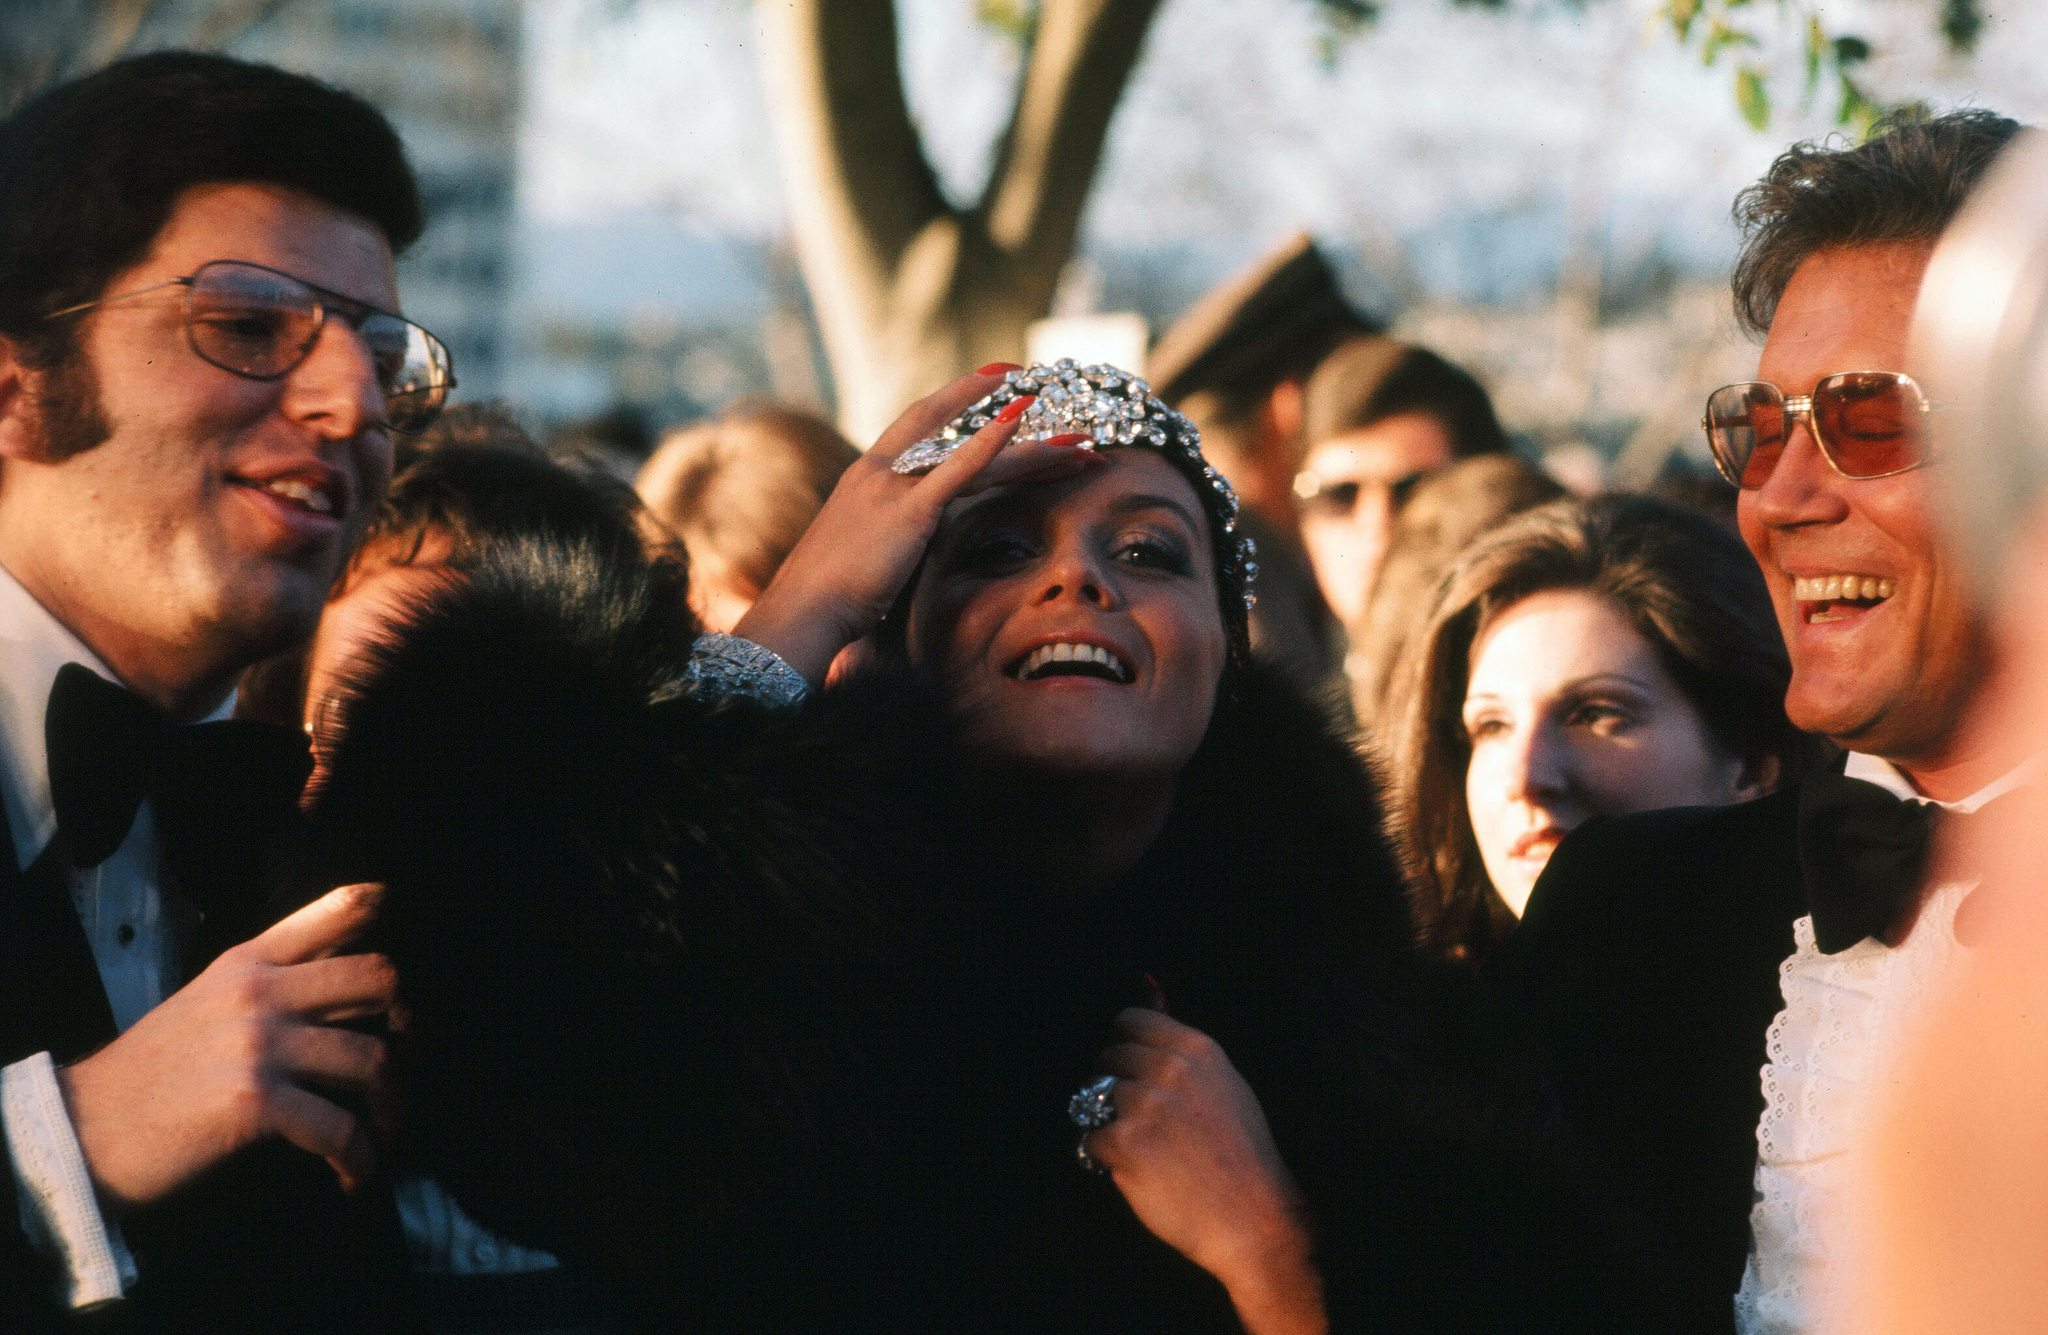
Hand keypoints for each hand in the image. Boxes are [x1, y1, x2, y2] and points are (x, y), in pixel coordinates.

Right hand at [57, 883, 399, 1207]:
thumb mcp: (208, 1001)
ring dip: (394, 1107)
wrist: (83, 1129)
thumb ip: (270, 985)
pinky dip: (359, 1158)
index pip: (344, 907)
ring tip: (383, 1135)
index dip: (393, 916)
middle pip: (381, 978)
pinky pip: (340, 1128)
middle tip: (408, 1065)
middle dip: (412, 1027)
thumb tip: (349, 998)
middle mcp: (259, 990)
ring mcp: (257, 1042)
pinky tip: (353, 1175)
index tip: (406, 968)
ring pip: (374, 1059)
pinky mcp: (252, 1099)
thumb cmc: (152, 1075)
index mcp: (250, 960)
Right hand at [733, 367, 1099, 685]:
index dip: (958, 399)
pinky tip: (1023, 418)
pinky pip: (959, 469)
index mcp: (865, 479)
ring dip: (1032, 446)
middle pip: (952, 427)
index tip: (1002, 386)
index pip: (919, 424)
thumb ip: (886, 542)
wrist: (800, 616)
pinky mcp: (907, 512)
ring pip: (974, 453)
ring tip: (1081, 444)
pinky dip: (992, 440)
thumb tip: (903, 554)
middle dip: (1006, 413)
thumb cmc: (824, 601)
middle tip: (1057, 407)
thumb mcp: (860, 560)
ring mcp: (892, 487)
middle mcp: (878, 472)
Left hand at [1090, 1009, 1327, 1334]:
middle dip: (1113, 1085)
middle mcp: (1169, 1070)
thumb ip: (1179, 1041)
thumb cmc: (1241, 1153)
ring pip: (1094, 1098)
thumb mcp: (1223, 1083)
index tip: (1129, 1068)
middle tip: (1140, 1119)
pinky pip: (1089, 1138)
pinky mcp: (1124, 1143)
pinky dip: (1103, 1156)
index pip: (1129, 1021)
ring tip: (1145, 1148)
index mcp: (1195, 1049)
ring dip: (1109, 1122)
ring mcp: (1144, 1106)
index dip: (1123, 1046)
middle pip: (1108, 1057)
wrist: (1255, 1218)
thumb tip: (1146, 979)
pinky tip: (1137, 1169)